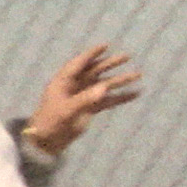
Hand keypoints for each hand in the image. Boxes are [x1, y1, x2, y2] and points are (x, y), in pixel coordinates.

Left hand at [22, 43, 139, 157]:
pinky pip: (108, 100)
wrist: (48, 140)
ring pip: (104, 85)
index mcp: (63, 82)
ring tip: (137, 74)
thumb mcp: (66, 110)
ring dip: (120, 80)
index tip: (105, 46)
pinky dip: (121, 97)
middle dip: (110, 63)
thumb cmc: (51, 121)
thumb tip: (105, 88)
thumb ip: (85, 99)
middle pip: (94, 71)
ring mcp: (83, 97)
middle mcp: (75, 86)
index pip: (78, 64)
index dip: (91, 54)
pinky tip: (135, 94)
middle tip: (127, 56)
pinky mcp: (90, 108)